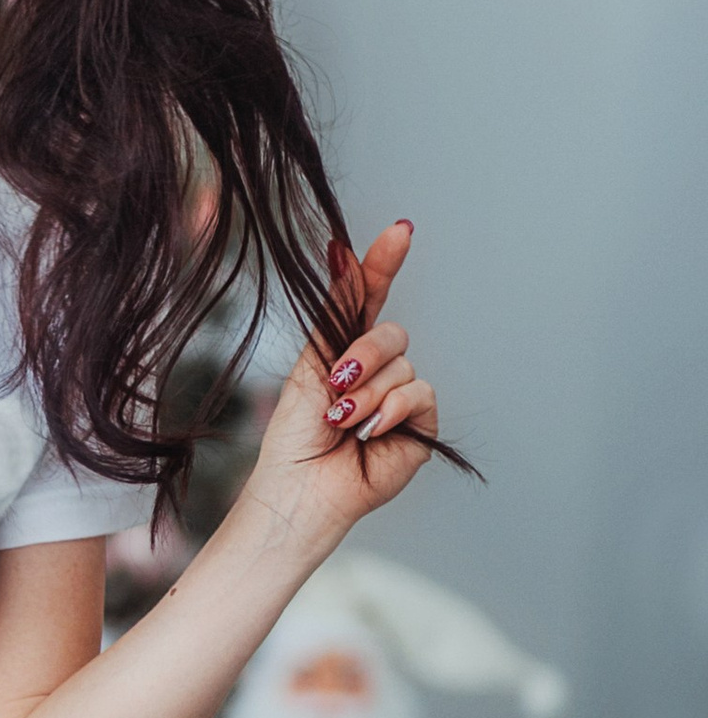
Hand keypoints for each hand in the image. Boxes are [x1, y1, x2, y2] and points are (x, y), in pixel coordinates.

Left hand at [250, 220, 440, 546]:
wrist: (300, 487)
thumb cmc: (296, 435)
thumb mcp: (312, 363)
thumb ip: (336, 311)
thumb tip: (340, 248)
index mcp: (347, 353)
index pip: (372, 299)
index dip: (385, 264)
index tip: (400, 231)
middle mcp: (378, 373)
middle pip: (392, 333)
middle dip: (363, 355)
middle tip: (337, 385)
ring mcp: (401, 399)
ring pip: (404, 365)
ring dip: (368, 393)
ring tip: (342, 422)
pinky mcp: (420, 426)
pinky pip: (421, 393)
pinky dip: (392, 409)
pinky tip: (369, 433)